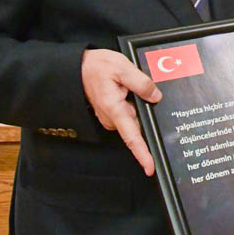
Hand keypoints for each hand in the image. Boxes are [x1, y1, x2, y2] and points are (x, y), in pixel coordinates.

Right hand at [81, 48, 161, 175]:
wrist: (77, 66)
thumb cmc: (97, 66)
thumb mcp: (123, 68)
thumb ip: (142, 83)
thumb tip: (156, 96)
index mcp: (115, 110)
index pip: (132, 138)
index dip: (142, 154)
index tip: (150, 168)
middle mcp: (112, 118)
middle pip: (138, 124)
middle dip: (145, 112)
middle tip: (137, 88)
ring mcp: (111, 116)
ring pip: (135, 116)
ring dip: (139, 103)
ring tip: (129, 83)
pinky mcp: (111, 112)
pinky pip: (129, 112)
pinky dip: (134, 102)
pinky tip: (129, 88)